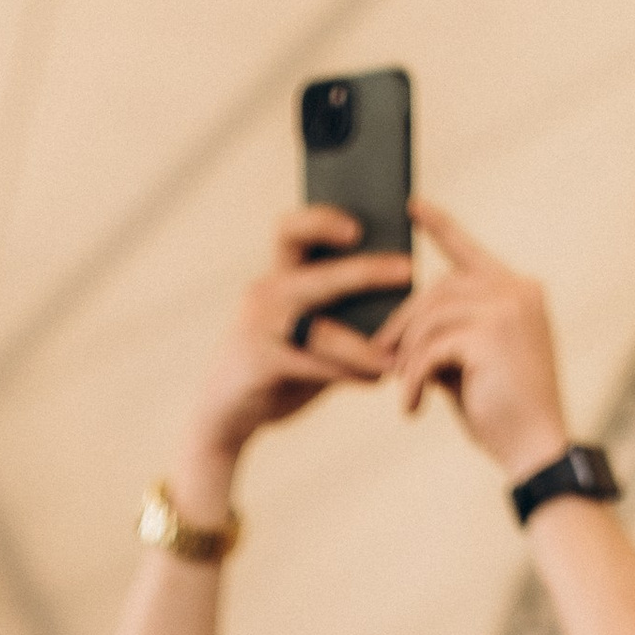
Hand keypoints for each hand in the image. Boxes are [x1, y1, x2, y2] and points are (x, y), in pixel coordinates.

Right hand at [170, 205, 409, 495]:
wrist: (225, 415)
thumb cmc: (277, 370)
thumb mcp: (305, 334)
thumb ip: (338, 313)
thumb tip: (402, 299)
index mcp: (277, 277)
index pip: (292, 229)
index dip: (323, 219)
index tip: (360, 227)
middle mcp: (265, 293)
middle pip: (320, 274)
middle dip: (368, 271)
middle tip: (409, 271)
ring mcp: (259, 326)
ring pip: (323, 331)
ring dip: (364, 346)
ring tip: (397, 357)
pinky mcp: (259, 361)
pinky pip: (314, 364)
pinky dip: (349, 372)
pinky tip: (375, 379)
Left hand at [379, 198, 570, 481]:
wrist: (535, 450)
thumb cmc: (502, 413)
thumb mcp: (468, 366)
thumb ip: (444, 337)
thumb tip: (399, 331)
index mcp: (518, 292)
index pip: (469, 250)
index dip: (440, 226)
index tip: (412, 206)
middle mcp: (517, 290)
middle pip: (437, 289)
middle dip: (403, 325)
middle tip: (381, 359)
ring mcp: (507, 308)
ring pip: (429, 317)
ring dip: (407, 357)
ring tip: (402, 390)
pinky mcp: (490, 335)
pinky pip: (430, 348)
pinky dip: (412, 379)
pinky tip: (411, 407)